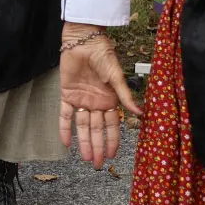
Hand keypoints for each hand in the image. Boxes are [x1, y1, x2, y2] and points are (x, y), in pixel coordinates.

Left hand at [58, 23, 141, 169]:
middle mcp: (96, 103)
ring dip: (83, 142)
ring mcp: (81, 100)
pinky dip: (64, 128)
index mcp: (110, 100)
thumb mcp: (116, 76)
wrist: (83, 41)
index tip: (112, 156)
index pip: (112, 126)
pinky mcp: (67, 94)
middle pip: (97, 129)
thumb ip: (124, 96)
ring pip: (82, 126)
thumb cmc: (103, 55)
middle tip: (97, 164)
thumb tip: (139, 114)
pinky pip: (65, 115)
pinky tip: (65, 143)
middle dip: (97, 146)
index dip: (112, 141)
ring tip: (86, 158)